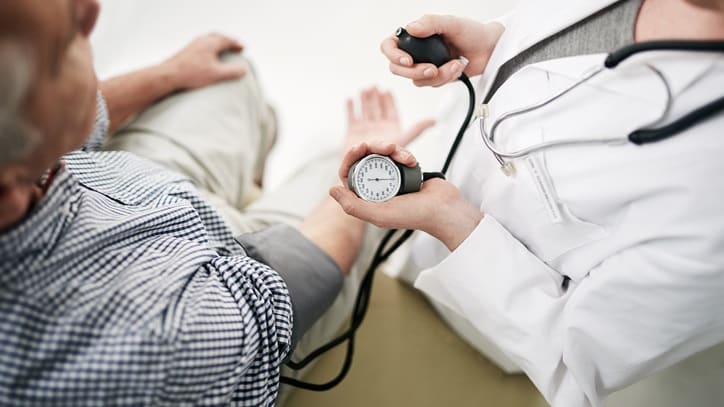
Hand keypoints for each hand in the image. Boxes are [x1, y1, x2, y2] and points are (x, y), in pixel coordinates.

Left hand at [162, 33, 245, 90]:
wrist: (169, 75)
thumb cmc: (192, 74)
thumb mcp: (217, 75)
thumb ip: (233, 72)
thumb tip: (244, 70)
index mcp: (211, 43)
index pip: (228, 40)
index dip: (237, 44)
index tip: (243, 48)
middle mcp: (202, 40)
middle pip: (218, 37)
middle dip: (228, 41)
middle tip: (235, 47)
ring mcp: (193, 45)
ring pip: (209, 40)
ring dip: (218, 43)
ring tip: (223, 51)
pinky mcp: (186, 51)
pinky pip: (202, 45)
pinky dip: (209, 48)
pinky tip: (208, 57)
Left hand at [330, 142, 483, 250]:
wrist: (444, 209)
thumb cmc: (414, 215)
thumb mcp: (379, 214)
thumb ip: (353, 206)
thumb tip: (331, 189)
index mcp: (367, 200)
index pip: (350, 174)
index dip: (351, 158)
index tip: (359, 147)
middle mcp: (377, 189)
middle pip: (365, 159)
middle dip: (374, 148)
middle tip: (386, 145)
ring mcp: (391, 178)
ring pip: (382, 154)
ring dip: (392, 150)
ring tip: (403, 156)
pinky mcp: (405, 170)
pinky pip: (397, 154)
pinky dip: (404, 153)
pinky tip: (411, 160)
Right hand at [343, 87, 434, 151]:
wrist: (363, 168)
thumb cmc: (384, 158)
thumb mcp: (404, 139)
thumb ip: (417, 129)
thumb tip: (434, 120)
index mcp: (391, 129)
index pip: (391, 112)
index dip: (389, 101)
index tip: (387, 91)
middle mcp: (378, 128)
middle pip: (377, 109)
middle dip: (376, 98)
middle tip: (374, 87)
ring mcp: (365, 129)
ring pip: (365, 110)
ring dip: (365, 100)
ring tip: (365, 90)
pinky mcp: (352, 132)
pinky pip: (352, 118)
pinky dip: (351, 108)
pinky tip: (350, 99)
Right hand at [381, 15, 503, 86]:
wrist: (489, 49)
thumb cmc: (472, 32)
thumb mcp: (451, 23)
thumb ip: (430, 23)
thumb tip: (410, 28)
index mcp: (414, 35)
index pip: (390, 46)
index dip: (394, 55)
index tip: (408, 60)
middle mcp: (417, 51)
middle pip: (398, 69)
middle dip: (415, 72)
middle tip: (431, 69)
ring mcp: (425, 65)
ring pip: (416, 80)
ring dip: (437, 75)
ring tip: (454, 64)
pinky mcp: (436, 77)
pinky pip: (432, 85)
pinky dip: (446, 78)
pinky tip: (456, 68)